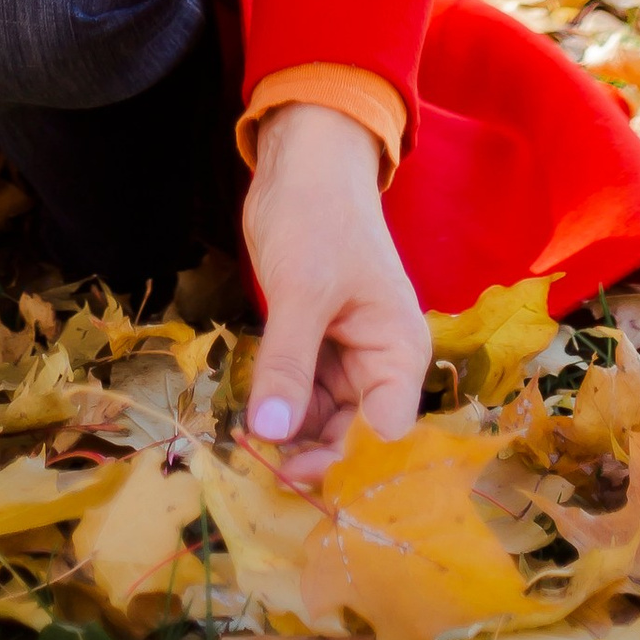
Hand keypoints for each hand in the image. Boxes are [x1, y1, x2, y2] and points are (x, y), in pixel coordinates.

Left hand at [242, 102, 430, 466]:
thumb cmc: (317, 216)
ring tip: (242, 447)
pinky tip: (245, 417)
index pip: (384, 435)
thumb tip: (271, 434)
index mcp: (397, 353)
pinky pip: (298, 395)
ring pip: (319, 421)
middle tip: (256, 472)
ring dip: (286, 435)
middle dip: (308, 456)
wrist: (303, 161)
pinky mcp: (313, 347)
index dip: (347, 466)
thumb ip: (288, 364)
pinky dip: (275, 408)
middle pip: (351, 438)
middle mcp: (378, 364)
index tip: (294, 479)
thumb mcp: (301, 290)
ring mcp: (344, 357)